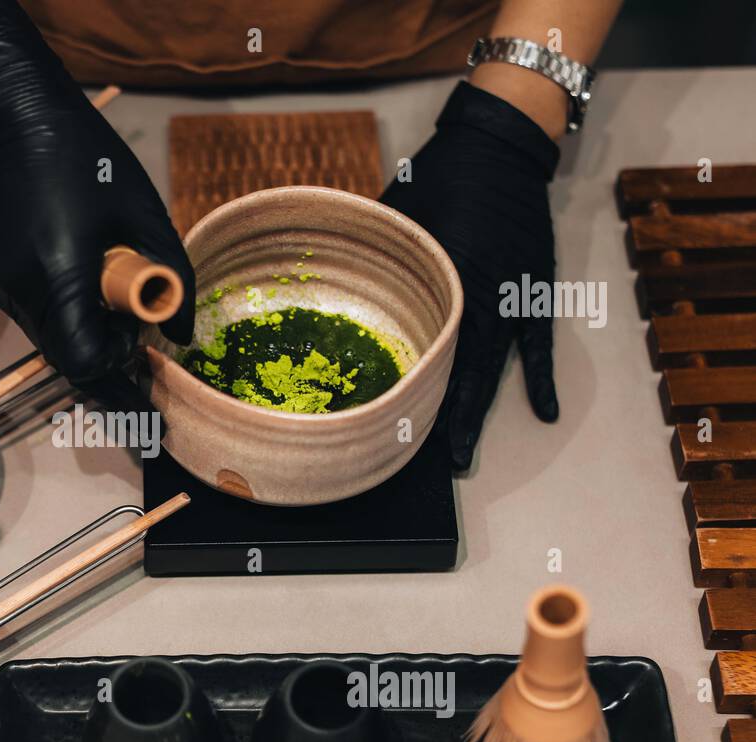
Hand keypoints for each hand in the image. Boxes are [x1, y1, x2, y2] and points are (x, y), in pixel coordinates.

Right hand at [0, 0, 194, 411]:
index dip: (114, 364)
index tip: (136, 341)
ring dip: (80, 327)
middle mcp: (18, 290)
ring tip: (105, 285)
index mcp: (58, 276)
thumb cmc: (88, 159)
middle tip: (130, 323)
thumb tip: (180, 333)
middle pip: (63, 354)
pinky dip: (59, 306)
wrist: (14, 117)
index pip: (82, 361)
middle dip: (100, 349)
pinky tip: (76, 269)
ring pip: (46, 336)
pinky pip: (30, 311)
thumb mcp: (145, 215)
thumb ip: (172, 276)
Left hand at [379, 81, 560, 470]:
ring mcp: (509, 297)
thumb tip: (330, 281)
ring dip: (476, 412)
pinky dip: (541, 379)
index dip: (403, 386)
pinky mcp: (534, 290)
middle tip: (424, 461)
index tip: (384, 421)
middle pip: (454, 371)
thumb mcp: (392, 218)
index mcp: (435, 281)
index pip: (416, 346)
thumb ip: (373, 258)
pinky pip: (540, 344)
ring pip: (491, 369)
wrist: (500, 145)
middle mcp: (473, 297)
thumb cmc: (437, 178)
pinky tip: (546, 412)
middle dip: (439, 419)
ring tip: (463, 453)